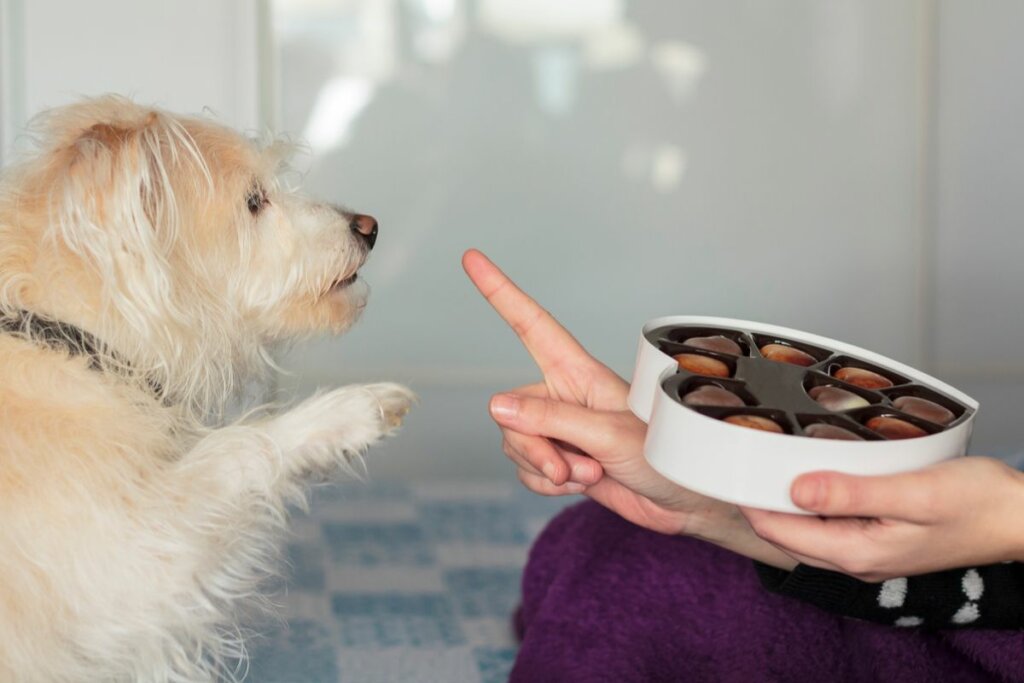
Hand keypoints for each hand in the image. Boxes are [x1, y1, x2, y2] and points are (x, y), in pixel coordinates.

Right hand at [463, 249, 795, 567]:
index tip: (472, 259)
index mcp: (579, 372)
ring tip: (589, 474)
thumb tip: (496, 405)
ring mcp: (560, 430)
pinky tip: (580, 485)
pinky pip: (526, 470)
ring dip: (545, 469)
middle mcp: (563, 396)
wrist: (684, 503)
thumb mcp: (608, 435)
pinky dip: (547, 485)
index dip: (500, 292)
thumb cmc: (664, 456)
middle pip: (510, 411)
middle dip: (532, 446)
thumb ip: (550, 420)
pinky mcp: (560, 460)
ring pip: (515, 444)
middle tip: (568, 467)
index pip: (531, 325)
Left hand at [741, 456, 1023, 581]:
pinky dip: (812, 503)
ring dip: (784, 502)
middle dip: (760, 502)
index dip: (750, 501)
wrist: (1021, 517)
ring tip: (764, 463)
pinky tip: (810, 476)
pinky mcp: (879, 539)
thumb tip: (796, 490)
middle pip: (787, 534)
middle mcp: (857, 559)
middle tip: (740, 460)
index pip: (781, 531)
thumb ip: (852, 494)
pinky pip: (830, 525)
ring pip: (807, 530)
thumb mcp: (914, 493)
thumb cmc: (978, 502)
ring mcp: (868, 552)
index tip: (729, 468)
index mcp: (859, 552)